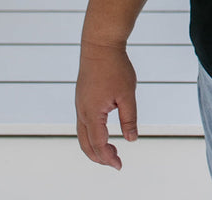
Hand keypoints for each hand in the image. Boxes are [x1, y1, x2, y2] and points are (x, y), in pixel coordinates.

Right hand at [75, 41, 137, 169]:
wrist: (100, 46)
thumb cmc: (115, 68)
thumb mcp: (127, 94)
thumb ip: (129, 118)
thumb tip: (131, 139)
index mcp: (92, 113)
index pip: (98, 144)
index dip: (109, 157)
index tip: (119, 165)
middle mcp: (82, 112)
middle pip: (86, 144)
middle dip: (99, 157)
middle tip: (115, 162)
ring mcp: (80, 105)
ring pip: (82, 135)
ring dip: (94, 147)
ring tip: (110, 152)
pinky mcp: (82, 99)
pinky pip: (82, 124)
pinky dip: (91, 135)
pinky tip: (102, 133)